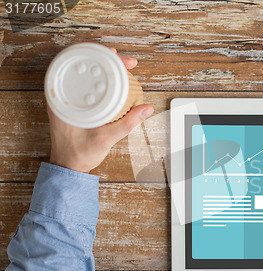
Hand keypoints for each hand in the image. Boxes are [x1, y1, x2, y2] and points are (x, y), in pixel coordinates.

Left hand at [48, 48, 153, 173]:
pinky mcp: (73, 104)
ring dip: (105, 69)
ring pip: (86, 74)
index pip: (82, 67)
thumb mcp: (106, 138)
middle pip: (85, 66)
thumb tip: (146, 109)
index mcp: (63, 99)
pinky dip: (100, 80)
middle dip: (108, 60)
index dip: (103, 58)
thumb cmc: (79, 154)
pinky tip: (111, 81)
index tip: (120, 58)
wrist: (68, 167)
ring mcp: (66, 99)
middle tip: (128, 63)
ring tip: (122, 67)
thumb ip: (127, 124)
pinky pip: (86, 85)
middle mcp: (62, 96)